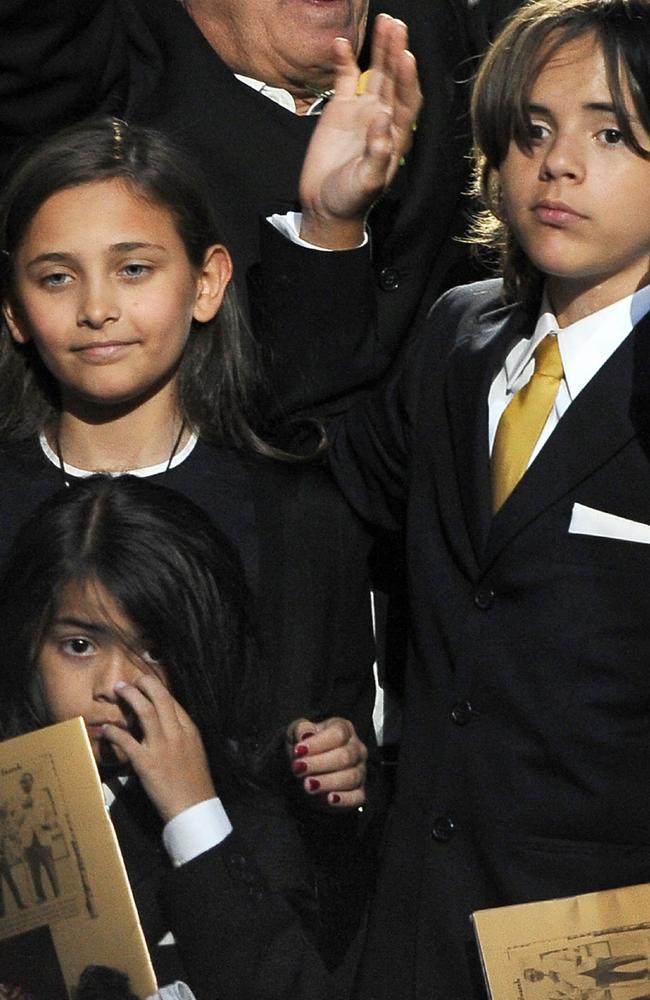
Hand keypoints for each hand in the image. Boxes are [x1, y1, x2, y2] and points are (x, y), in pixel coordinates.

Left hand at [102, 676, 215, 822]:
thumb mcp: (194, 751)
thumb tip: (166, 722)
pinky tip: (106, 728)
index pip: (173, 701)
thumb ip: (181, 734)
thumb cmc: (194, 781)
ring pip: (145, 711)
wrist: (193, 807)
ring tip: (119, 689)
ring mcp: (161, 746)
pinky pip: (127, 740)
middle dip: (145, 684)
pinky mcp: (146, 762)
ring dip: (130, 697)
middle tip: (132, 680)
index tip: (146, 683)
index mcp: (190, 730)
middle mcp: (176, 733)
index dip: (158, 688)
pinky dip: (114, 732)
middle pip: (160, 698)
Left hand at [286, 717, 367, 807]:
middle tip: (299, 769)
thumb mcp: (296, 734)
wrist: (304, 771)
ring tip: (308, 785)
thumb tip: (306, 734)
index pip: (338, 734)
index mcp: (344, 729)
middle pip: (345, 756)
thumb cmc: (303, 748)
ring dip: (328, 782)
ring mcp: (360, 770)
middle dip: (320, 764)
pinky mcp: (358, 792)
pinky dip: (345, 799)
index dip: (318, 743)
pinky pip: (357, 797)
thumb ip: (300, 730)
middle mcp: (356, 748)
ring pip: (351, 777)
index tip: (298, 751)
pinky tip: (330, 799)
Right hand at [299, 14, 421, 248]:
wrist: (326, 206)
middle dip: (397, 52)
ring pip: (376, 73)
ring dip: (380, 49)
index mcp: (396, 135)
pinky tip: (341, 42)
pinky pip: (345, 78)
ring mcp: (363, 110)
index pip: (407, 100)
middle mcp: (384, 117)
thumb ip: (377, 153)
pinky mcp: (341, 109)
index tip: (406, 56)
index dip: (408, 78)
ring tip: (384, 22)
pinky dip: (344, 60)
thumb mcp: (366, 182)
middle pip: (395, 79)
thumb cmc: (351, 200)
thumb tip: (382, 120)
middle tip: (396, 26)